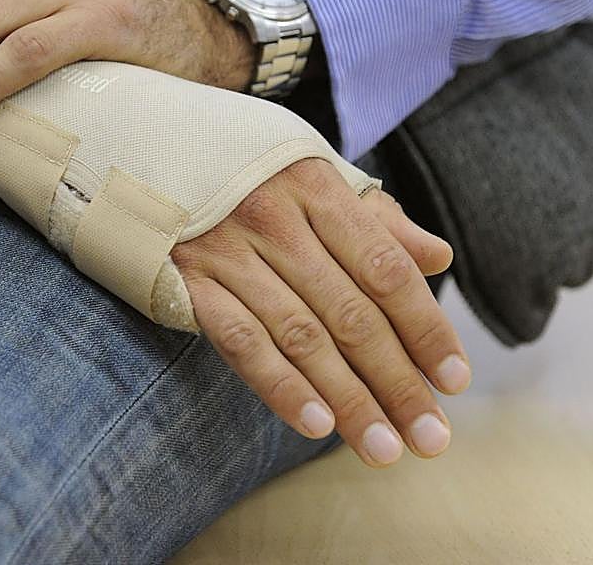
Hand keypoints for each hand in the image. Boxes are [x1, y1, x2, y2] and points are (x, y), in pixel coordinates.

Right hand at [172, 158, 470, 467]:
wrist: (137, 144)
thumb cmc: (239, 168)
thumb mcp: (309, 173)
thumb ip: (374, 220)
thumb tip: (438, 258)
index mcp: (315, 184)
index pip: (385, 268)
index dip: (425, 327)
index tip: (454, 381)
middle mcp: (275, 216)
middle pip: (350, 313)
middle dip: (397, 382)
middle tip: (431, 439)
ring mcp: (226, 250)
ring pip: (300, 336)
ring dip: (347, 399)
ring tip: (382, 448)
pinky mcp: (185, 279)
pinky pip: (239, 341)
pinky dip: (278, 385)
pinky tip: (315, 425)